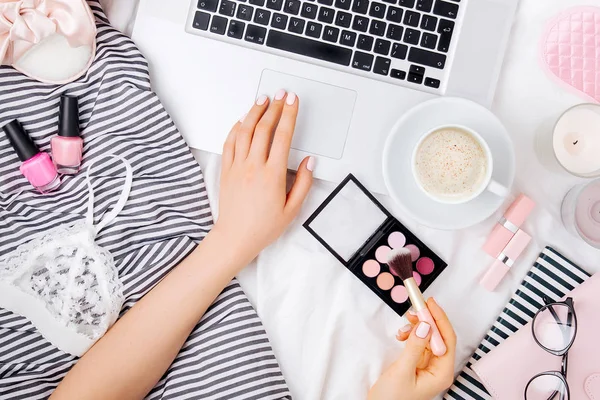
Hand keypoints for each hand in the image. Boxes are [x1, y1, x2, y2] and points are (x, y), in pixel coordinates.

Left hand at [214, 90, 313, 263]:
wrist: (235, 238)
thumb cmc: (262, 227)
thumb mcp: (292, 209)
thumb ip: (303, 183)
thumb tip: (309, 162)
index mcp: (272, 175)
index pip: (283, 136)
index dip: (289, 115)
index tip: (293, 102)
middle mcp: (253, 167)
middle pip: (264, 128)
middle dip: (274, 107)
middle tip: (281, 94)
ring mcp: (237, 167)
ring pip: (244, 131)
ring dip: (254, 112)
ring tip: (263, 100)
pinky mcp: (226, 170)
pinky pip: (230, 143)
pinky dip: (236, 128)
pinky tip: (242, 121)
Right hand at [368, 298, 456, 399]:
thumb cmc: (391, 399)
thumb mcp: (402, 371)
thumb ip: (414, 347)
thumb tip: (425, 326)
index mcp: (442, 373)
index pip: (447, 339)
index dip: (439, 319)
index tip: (429, 303)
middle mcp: (439, 369)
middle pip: (439, 336)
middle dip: (427, 321)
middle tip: (414, 309)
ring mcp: (429, 367)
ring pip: (428, 338)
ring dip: (416, 328)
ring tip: (403, 328)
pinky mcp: (418, 364)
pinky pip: (419, 343)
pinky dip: (411, 336)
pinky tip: (401, 336)